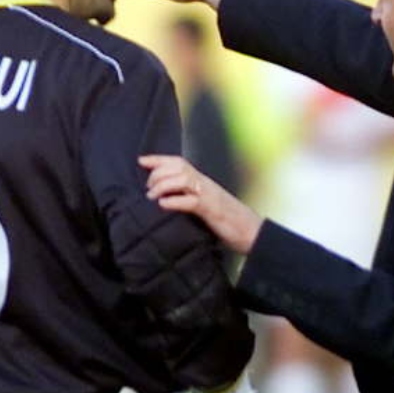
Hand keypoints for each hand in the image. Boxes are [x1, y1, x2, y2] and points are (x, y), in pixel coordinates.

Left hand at [140, 155, 264, 253]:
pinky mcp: (212, 210)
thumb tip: (169, 200)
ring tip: (152, 197)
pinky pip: (191, 201)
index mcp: (203, 183)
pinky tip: (163, 204)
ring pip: (183, 179)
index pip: (179, 163)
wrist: (253, 233)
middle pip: (178, 167)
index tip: (141, 160)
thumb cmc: (229, 222)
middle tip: (148, 189)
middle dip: (158, 173)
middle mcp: (205, 184)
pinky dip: (175, 201)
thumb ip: (190, 199)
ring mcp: (209, 196)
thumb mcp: (206, 207)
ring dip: (163, 185)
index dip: (159, 159)